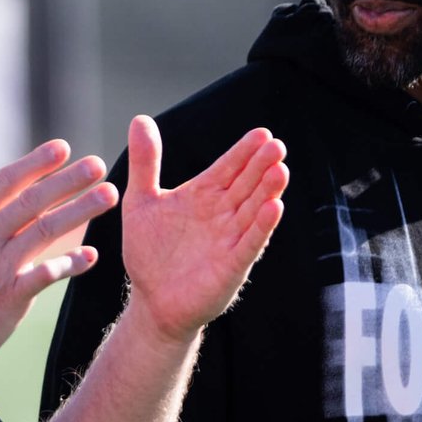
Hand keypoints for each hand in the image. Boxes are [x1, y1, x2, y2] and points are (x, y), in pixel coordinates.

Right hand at [0, 140, 116, 376]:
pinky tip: (92, 255)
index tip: (63, 147)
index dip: (35, 163)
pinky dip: (69, 264)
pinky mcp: (8, 300)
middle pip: (30, 202)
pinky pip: (44, 276)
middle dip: (67, 180)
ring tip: (108, 195)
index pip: (4, 183)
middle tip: (99, 164)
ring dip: (79, 211)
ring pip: (43, 232)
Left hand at [120, 118, 289, 342]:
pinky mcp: (232, 265)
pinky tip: (275, 208)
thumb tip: (140, 118)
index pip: (229, 167)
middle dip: (261, 165)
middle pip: (247, 184)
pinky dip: (262, 226)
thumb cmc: (150, 252)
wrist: (152, 302)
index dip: (244, 152)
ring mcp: (230, 238)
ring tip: (280, 169)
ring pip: (254, 210)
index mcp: (204, 195)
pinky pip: (250, 243)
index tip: (262, 133)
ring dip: (268, 191)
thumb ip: (146, 162)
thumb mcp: (142, 201)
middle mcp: (223, 213)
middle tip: (276, 145)